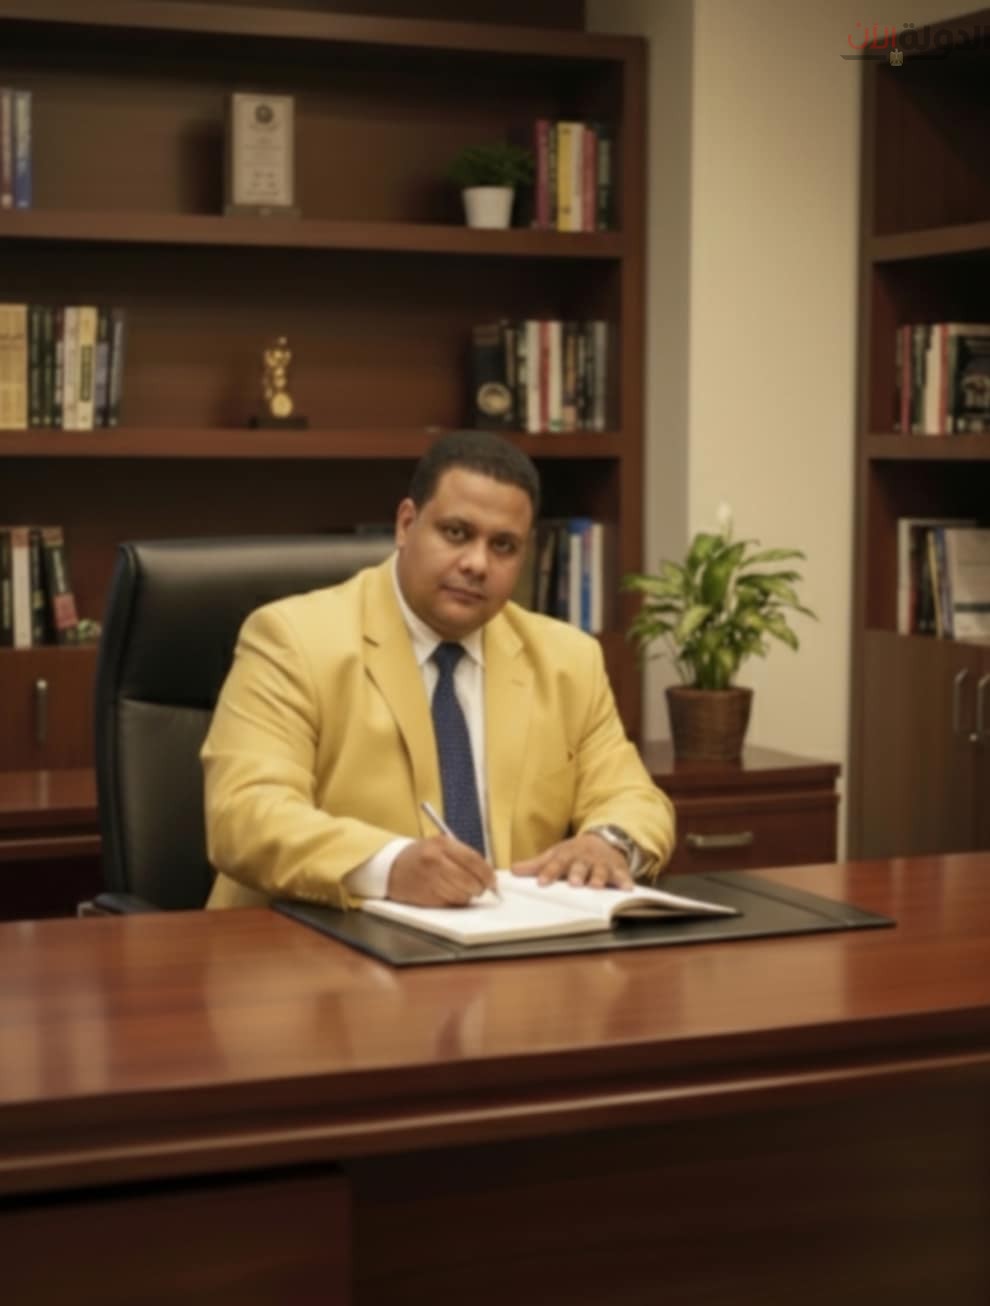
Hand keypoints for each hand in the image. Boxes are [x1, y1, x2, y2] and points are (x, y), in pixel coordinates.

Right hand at [388, 836, 495, 906]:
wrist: (391, 867)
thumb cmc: (421, 855)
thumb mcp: (440, 845)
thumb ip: (463, 856)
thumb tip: (488, 875)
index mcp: (442, 844)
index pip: (473, 860)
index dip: (487, 873)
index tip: (493, 881)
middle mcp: (435, 860)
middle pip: (470, 880)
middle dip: (480, 888)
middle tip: (482, 889)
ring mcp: (429, 879)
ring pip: (462, 894)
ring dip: (467, 896)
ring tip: (461, 889)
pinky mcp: (425, 896)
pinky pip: (450, 903)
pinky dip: (455, 901)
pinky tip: (449, 894)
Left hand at [510, 832, 633, 890]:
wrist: (602, 840)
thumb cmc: (573, 854)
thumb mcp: (554, 855)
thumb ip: (535, 865)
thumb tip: (512, 871)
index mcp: (566, 856)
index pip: (555, 864)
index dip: (548, 873)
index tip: (541, 883)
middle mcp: (584, 859)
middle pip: (579, 866)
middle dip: (576, 873)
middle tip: (574, 883)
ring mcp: (601, 863)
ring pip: (600, 871)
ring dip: (598, 877)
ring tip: (596, 886)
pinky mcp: (617, 869)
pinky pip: (622, 875)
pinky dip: (625, 881)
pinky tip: (627, 888)